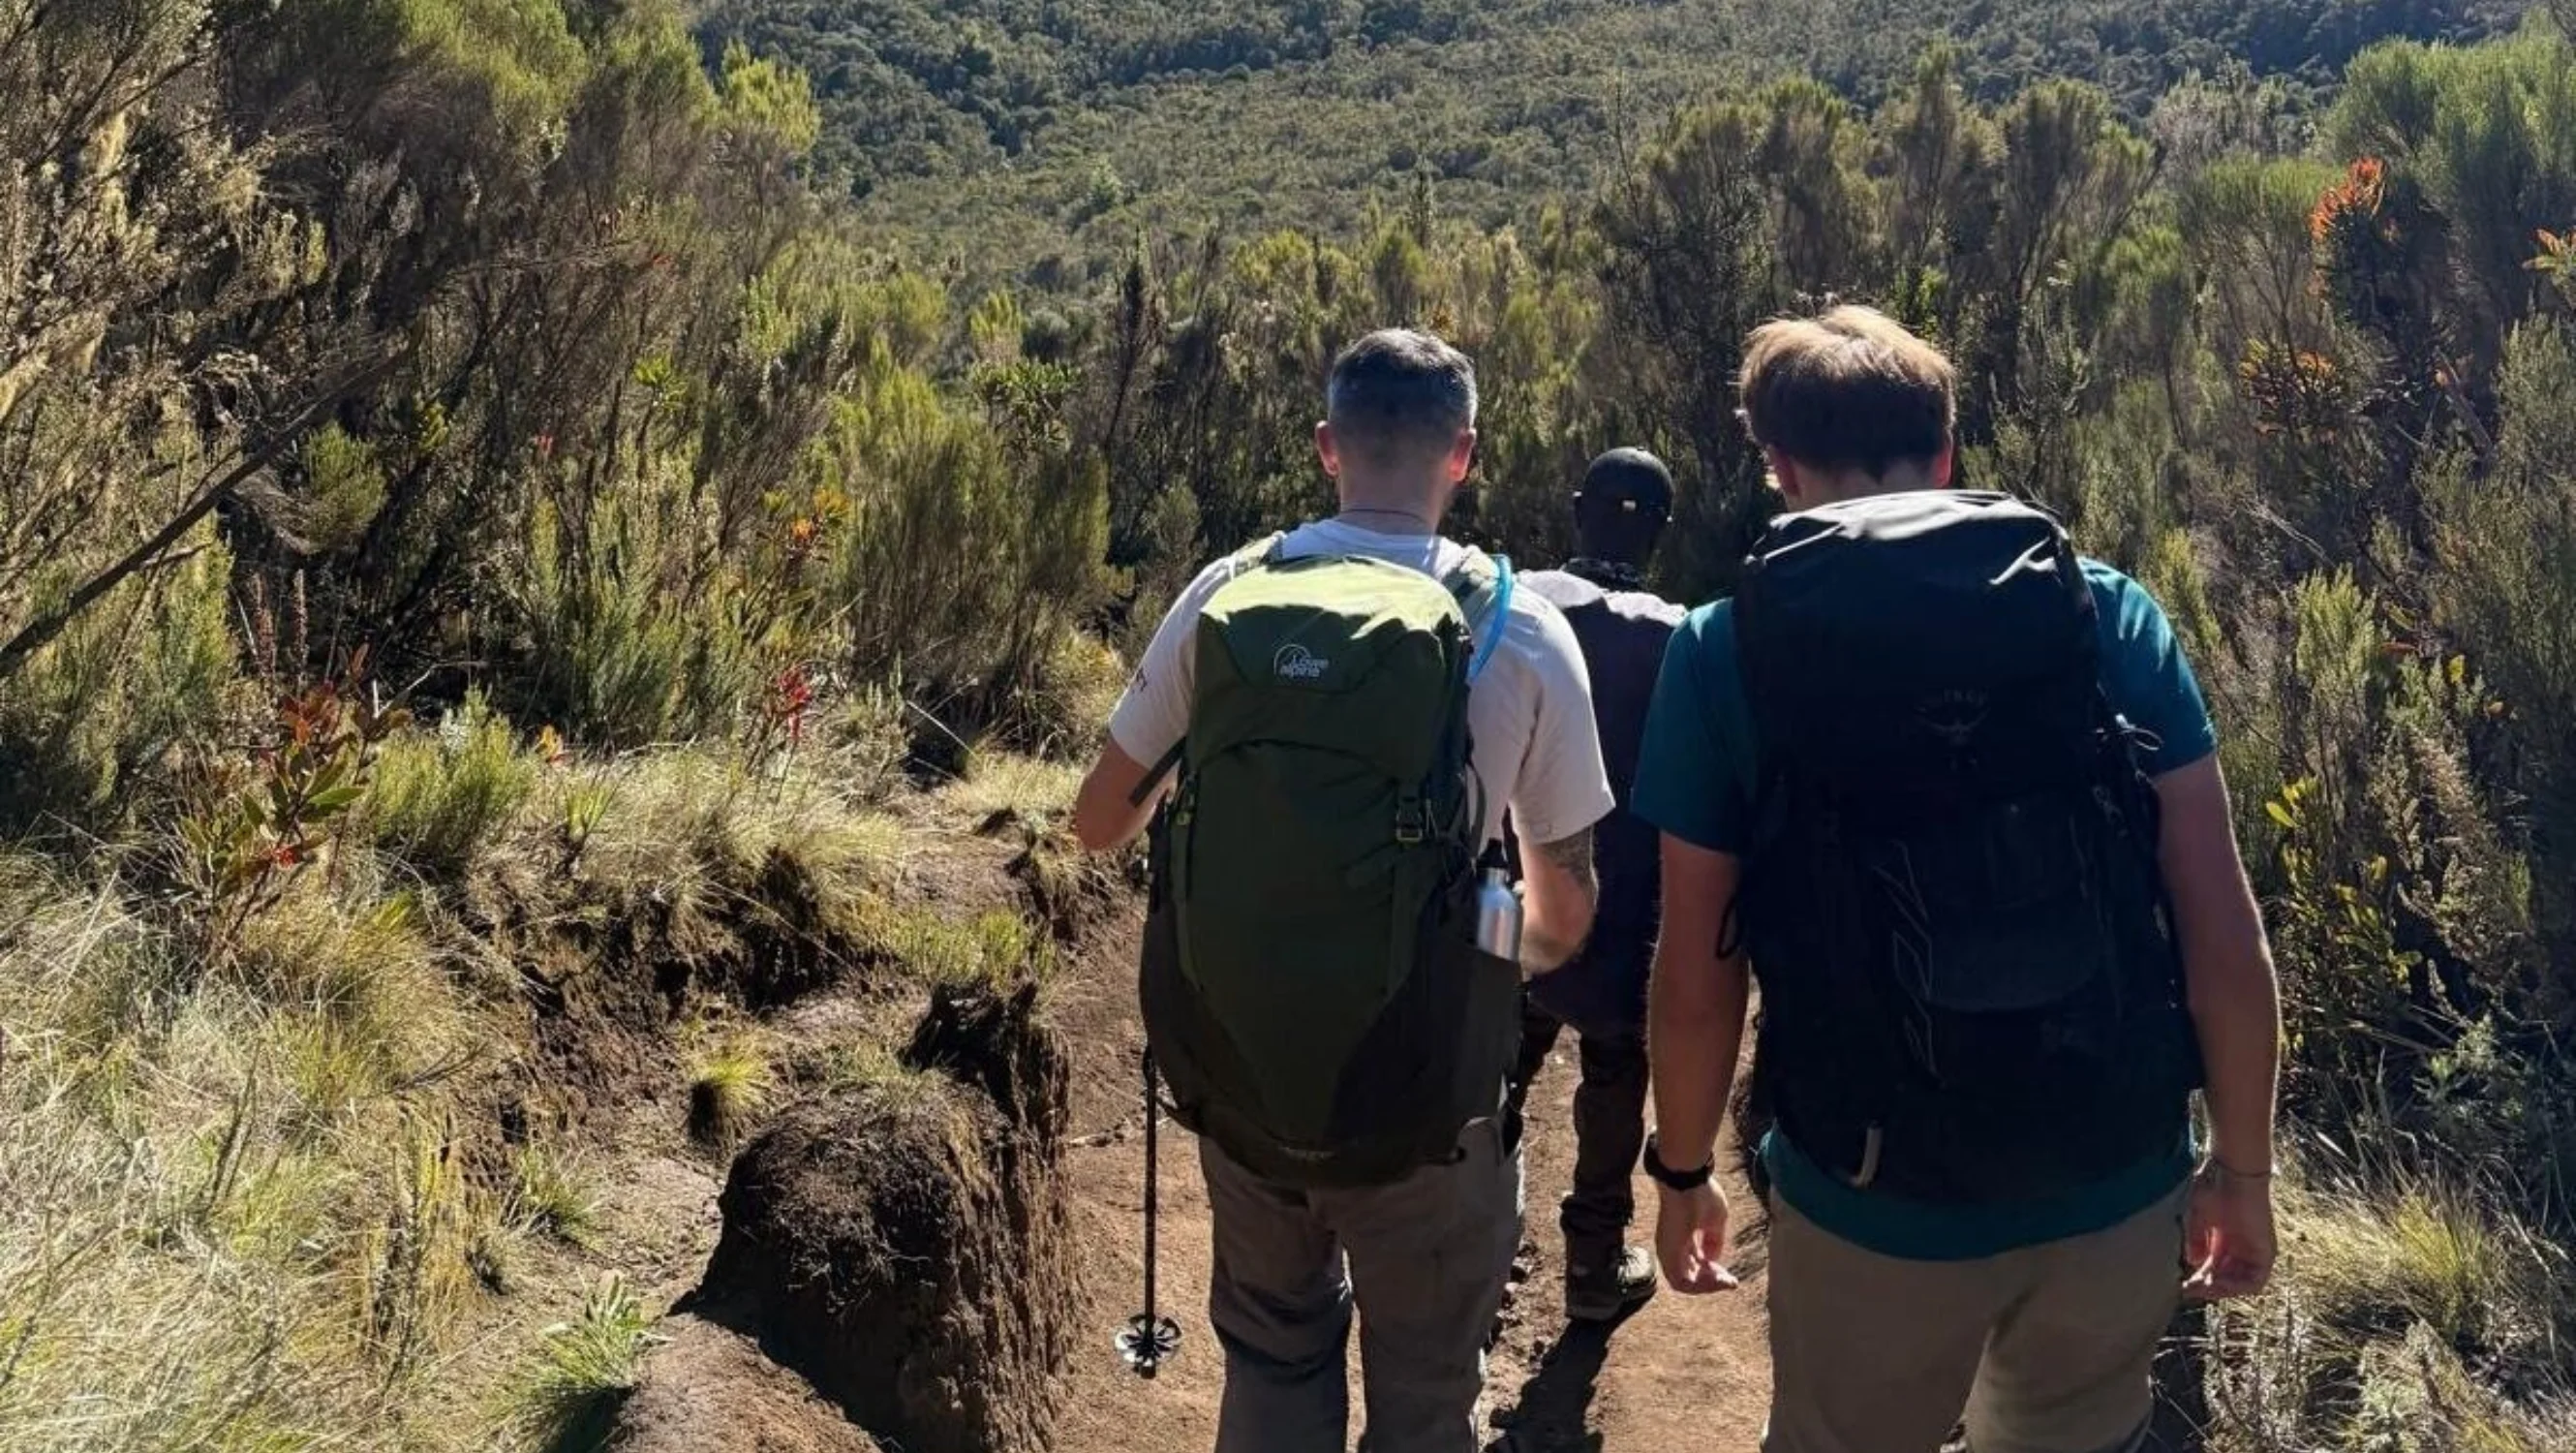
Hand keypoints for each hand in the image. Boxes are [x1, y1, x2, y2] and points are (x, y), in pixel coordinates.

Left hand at [1655, 1182, 1738, 1293]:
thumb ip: (1714, 1241)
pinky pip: (1682, 1283)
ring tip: (1726, 1281)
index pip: (1695, 1263)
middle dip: (1713, 1282)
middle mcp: (1671, 1248)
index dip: (1713, 1272)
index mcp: (1681, 1238)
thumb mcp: (1715, 1221)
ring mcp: (1667, 1252)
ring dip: (1709, 1286)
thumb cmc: (1701, 1193)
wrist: (1688, 1180)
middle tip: (1731, 1281)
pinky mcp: (1667, 1255)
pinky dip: (1701, 1286)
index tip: (1730, 1274)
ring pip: (1686, 1284)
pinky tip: (1719, 1279)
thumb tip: (1713, 1260)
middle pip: (1691, 1276)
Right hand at [2183, 1162, 2277, 1300]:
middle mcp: (2240, 1248)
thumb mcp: (2196, 1218)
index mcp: (2224, 1239)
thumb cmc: (2211, 1187)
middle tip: (2189, 1289)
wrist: (2233, 1173)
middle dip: (2207, 1288)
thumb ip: (2195, 1242)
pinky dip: (2236, 1287)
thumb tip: (2193, 1262)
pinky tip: (2217, 1282)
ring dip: (2221, 1290)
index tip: (2183, 1285)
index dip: (2199, 1281)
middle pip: (2226, 1280)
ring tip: (2203, 1287)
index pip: (2214, 1269)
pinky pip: (2255, 1282)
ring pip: (2240, 1284)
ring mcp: (2254, 1251)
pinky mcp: (2266, 1253)